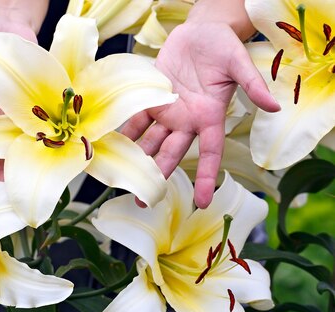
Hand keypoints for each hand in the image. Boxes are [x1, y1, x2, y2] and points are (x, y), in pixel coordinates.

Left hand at [121, 22, 279, 207]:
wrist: (202, 31)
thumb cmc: (224, 46)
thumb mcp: (240, 63)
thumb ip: (253, 85)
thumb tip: (275, 105)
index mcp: (210, 117)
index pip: (209, 153)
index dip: (205, 176)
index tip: (203, 202)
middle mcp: (187, 120)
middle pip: (171, 154)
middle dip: (159, 177)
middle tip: (143, 200)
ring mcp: (168, 112)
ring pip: (151, 141)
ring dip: (138, 159)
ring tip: (123, 179)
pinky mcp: (152, 99)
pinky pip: (137, 119)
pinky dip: (126, 132)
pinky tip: (112, 146)